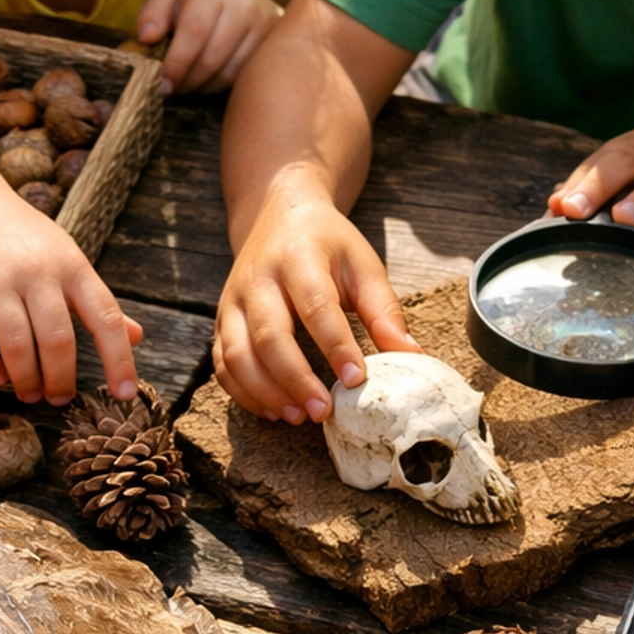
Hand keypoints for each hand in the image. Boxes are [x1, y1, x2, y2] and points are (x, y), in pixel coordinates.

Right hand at [0, 187, 143, 405]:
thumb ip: (97, 301)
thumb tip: (137, 336)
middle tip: (58, 399)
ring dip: (24, 379)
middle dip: (60, 380)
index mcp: (72, 266)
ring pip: (16, 344)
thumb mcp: (67, 259)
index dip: (119, 360)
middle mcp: (37, 270)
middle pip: (57, 340)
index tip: (124, 394)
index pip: (106, 318)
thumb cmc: (23, 237)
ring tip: (28, 393)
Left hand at [134, 0, 283, 95]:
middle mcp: (242, 6)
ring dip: (203, 87)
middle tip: (175, 89)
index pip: (193, 32)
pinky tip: (212, 81)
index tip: (164, 86)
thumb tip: (146, 37)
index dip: (176, 64)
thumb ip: (152, 14)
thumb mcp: (172, 2)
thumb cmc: (199, 7)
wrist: (249, 5)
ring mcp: (263, 28)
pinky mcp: (274, 48)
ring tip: (192, 84)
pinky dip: (222, 87)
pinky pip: (243, 80)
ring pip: (227, 74)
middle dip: (187, 81)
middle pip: (210, 59)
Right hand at [213, 181, 421, 421]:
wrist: (278, 217)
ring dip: (266, 392)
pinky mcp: (222, 322)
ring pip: (237, 355)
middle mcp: (258, 280)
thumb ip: (384, 309)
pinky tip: (273, 411)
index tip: (356, 380)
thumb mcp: (362, 264)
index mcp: (297, 258)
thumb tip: (411, 354)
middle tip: (323, 411)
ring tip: (298, 417)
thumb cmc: (326, 245)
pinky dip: (243, 393)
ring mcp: (233, 302)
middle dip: (295, 379)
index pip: (315, 307)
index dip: (335, 346)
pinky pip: (222, 365)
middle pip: (268, 336)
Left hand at [548, 113, 633, 250]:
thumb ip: (590, 181)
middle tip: (575, 210)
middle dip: (598, 186)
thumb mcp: (632, 157)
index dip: (578, 185)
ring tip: (624, 218)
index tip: (559, 207)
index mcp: (631, 149)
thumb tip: (553, 208)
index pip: (599, 163)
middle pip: (624, 165)